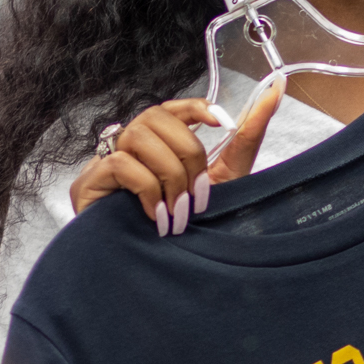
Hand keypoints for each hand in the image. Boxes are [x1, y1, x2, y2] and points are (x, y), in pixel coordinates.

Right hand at [70, 78, 283, 234]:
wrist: (152, 274)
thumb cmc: (186, 228)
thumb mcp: (224, 179)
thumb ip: (246, 138)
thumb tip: (276, 89)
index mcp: (159, 143)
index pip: (172, 106)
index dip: (197, 107)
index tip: (224, 123)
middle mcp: (130, 146)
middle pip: (157, 116)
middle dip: (188, 155)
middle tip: (199, 196)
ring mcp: (104, 162)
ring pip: (139, 136)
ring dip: (169, 175)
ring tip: (178, 211)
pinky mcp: (88, 183)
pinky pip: (120, 164)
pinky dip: (147, 189)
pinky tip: (156, 217)